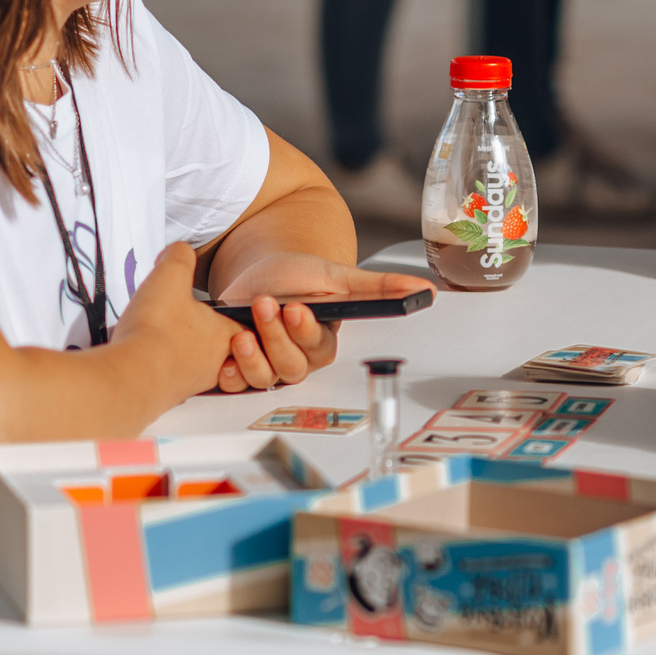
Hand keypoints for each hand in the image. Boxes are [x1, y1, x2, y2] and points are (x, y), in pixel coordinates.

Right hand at [112, 243, 254, 399]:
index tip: (224, 308)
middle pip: (226, 351)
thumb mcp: (170, 277)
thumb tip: (180, 250)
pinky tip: (146, 354)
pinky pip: (171, 379)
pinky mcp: (165, 394)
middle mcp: (215, 365)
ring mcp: (191, 383)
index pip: (251, 330)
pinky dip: (162, 366)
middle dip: (209, 335)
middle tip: (190, 322)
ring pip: (198, 367)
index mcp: (226, 337)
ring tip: (167, 336)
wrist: (131, 376)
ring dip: (184, 351)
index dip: (244, 319)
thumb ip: (179, 258)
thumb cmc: (158, 332)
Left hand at [207, 253, 422, 390]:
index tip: (297, 308)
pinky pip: (236, 383)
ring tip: (242, 328)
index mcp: (323, 340)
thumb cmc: (300, 275)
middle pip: (291, 366)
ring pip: (265, 377)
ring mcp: (268, 364)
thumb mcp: (339, 276)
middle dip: (276, 336)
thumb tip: (429, 290)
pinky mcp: (241, 365)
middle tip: (266, 303)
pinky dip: (230, 374)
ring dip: (252, 355)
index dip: (306, 332)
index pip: (320, 347)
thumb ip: (382, 286)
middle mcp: (298, 358)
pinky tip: (226, 355)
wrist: (259, 271)